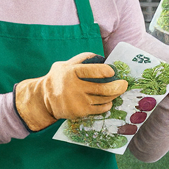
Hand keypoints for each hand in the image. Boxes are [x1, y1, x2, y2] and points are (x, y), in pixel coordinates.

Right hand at [14, 52, 129, 131]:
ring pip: (103, 99)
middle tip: (124, 84)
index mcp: (71, 72)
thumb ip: (81, 59)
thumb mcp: (64, 64)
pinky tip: (108, 101)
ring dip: (113, 95)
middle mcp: (74, 88)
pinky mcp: (80, 112)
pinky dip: (106, 105)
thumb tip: (100, 56)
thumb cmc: (58, 78)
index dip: (104, 71)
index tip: (112, 71)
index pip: (91, 71)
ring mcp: (78, 101)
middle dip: (117, 87)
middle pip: (103, 88)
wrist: (44, 99)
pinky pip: (99, 109)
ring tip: (117, 91)